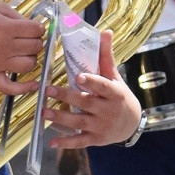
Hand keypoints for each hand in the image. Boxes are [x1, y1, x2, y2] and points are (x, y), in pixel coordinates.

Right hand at [0, 1, 43, 94]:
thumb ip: (16, 15)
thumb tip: (32, 26)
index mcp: (6, 27)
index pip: (36, 30)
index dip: (39, 28)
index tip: (35, 27)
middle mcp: (4, 46)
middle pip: (35, 47)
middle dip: (36, 40)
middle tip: (29, 37)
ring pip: (29, 65)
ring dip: (32, 58)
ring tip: (25, 52)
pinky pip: (10, 88)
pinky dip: (24, 89)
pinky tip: (33, 84)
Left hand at [40, 29, 141, 147]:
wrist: (131, 124)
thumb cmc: (118, 95)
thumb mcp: (113, 76)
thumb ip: (105, 56)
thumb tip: (106, 31)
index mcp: (113, 93)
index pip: (102, 86)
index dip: (91, 82)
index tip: (78, 76)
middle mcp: (107, 111)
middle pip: (86, 103)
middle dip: (66, 97)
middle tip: (47, 90)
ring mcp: (101, 126)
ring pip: (79, 123)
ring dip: (60, 118)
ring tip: (43, 112)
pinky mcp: (95, 139)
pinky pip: (79, 142)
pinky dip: (65, 143)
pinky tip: (51, 141)